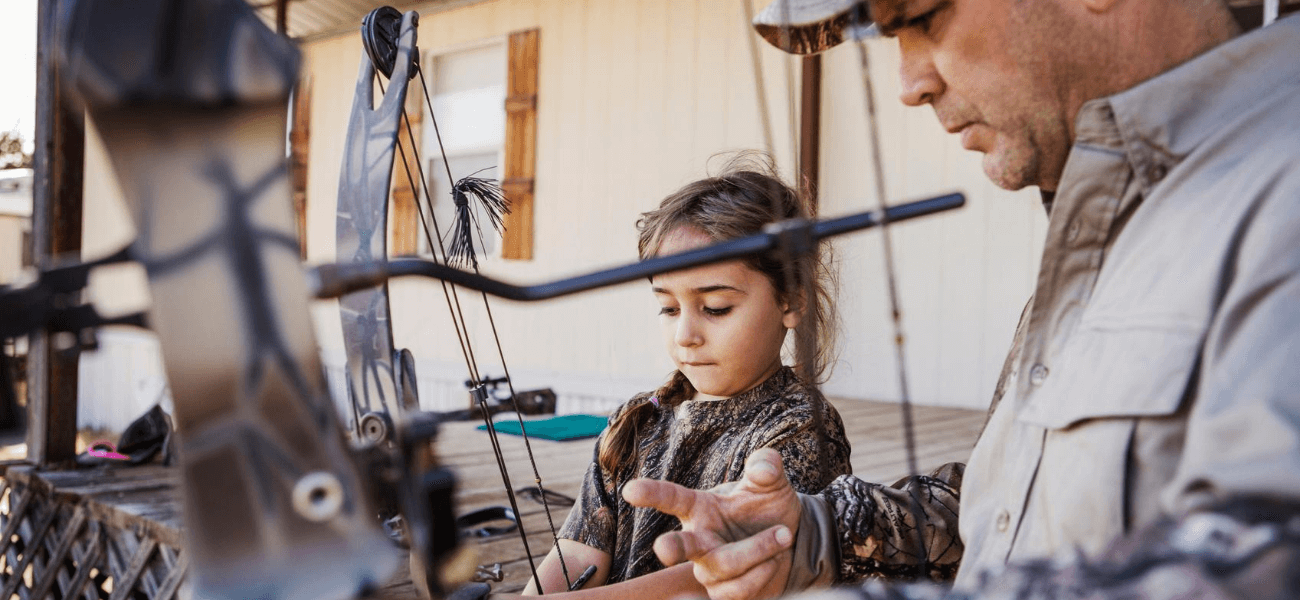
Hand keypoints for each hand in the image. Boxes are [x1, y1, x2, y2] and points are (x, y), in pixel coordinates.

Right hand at [622, 448, 801, 599]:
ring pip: (724, 566)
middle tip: (664, 549)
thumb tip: (763, 469)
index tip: (631, 491)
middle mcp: (698, 540)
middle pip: (677, 546)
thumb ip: (766, 466)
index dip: (651, 493)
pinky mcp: (723, 593)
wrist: (792, 542)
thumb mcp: (771, 482)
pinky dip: (764, 572)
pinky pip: (740, 589)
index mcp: (699, 508)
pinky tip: (773, 560)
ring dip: (760, 550)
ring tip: (782, 535)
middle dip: (670, 548)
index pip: (670, 498)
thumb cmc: (769, 508)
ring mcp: (708, 570)